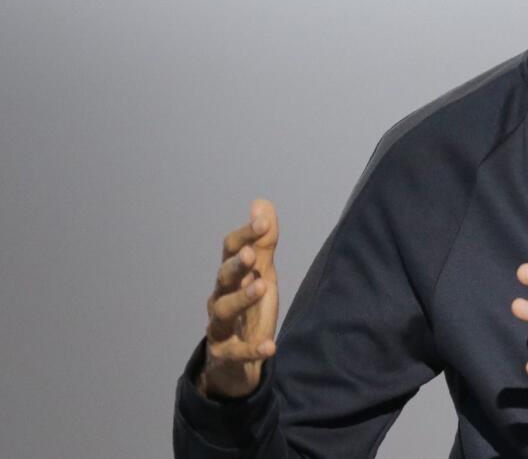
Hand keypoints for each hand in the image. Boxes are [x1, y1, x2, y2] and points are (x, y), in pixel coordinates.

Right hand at [197, 198, 280, 398]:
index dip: (246, 235)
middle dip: (236, 265)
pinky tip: (270, 346)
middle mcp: (220, 298)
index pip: (231, 250)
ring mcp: (220, 327)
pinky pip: (236, 352)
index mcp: (230, 277)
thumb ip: (264, 242)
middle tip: (252, 254)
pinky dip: (252, 350)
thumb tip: (261, 203)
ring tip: (262, 286)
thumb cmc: (249, 311)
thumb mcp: (262, 274)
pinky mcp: (226, 355)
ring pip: (223, 311)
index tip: (264, 222)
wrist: (236, 363)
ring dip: (241, 298)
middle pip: (223, 278)